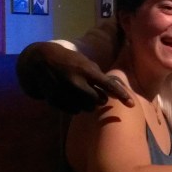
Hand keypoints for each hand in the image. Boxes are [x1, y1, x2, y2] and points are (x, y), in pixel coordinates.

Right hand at [16, 41, 132, 113]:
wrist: (39, 61)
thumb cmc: (67, 60)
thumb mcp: (84, 62)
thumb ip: (96, 75)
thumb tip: (110, 89)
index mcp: (86, 70)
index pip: (108, 85)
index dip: (121, 95)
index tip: (131, 104)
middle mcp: (76, 82)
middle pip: (97, 100)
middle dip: (99, 99)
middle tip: (96, 94)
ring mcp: (65, 92)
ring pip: (85, 108)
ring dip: (87, 104)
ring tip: (82, 95)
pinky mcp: (55, 100)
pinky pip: (72, 111)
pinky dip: (75, 107)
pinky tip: (71, 98)